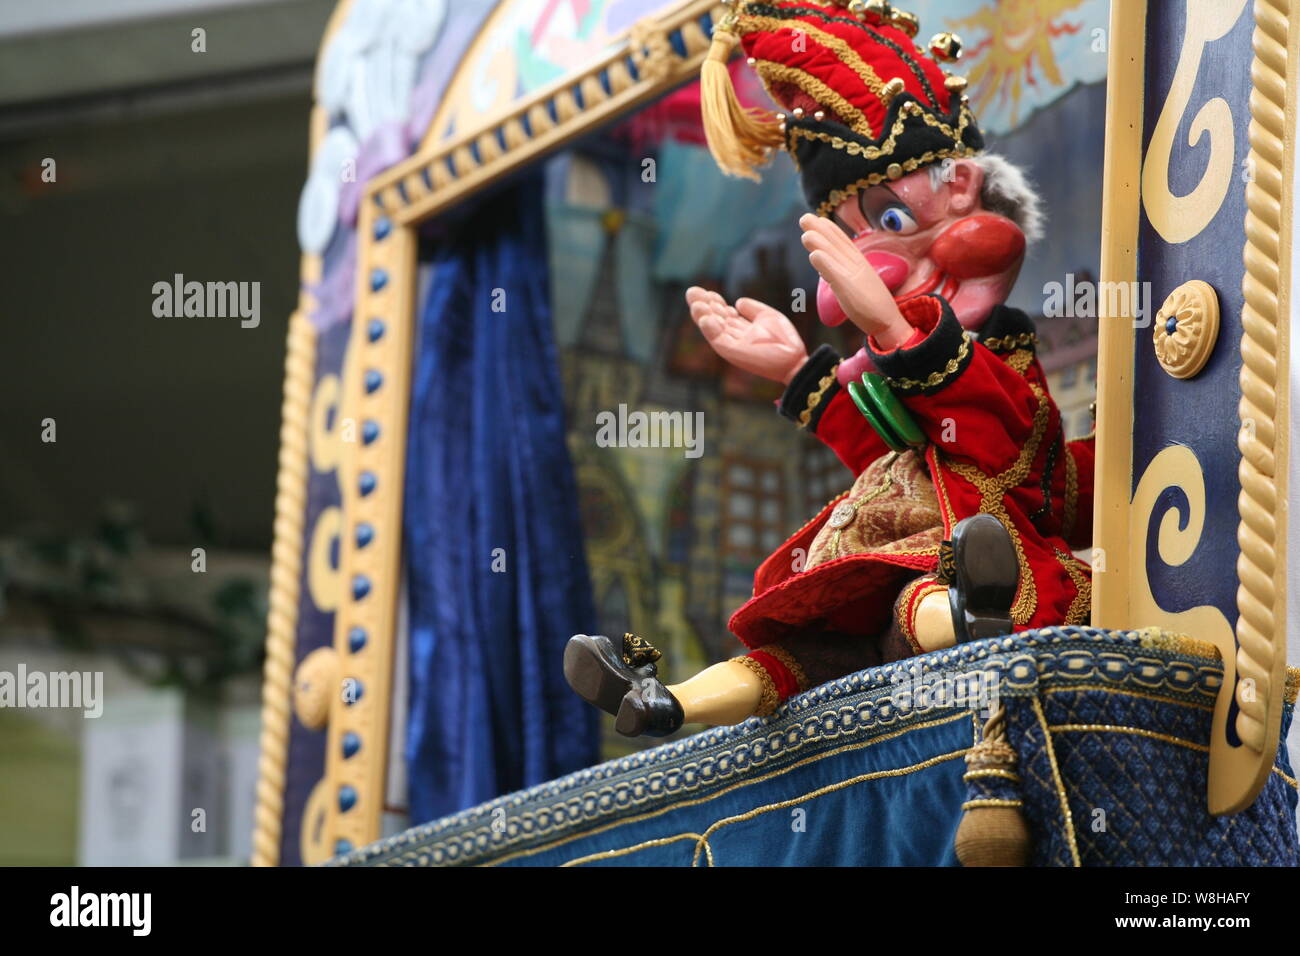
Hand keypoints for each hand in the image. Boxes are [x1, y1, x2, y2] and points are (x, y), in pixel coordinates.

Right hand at [685, 287, 807, 383]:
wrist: (795, 359)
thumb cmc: (785, 340)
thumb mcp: (767, 316)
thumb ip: (752, 308)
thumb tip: (737, 301)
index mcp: (741, 329)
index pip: (722, 313)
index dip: (714, 302)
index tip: (707, 291)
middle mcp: (734, 336)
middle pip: (713, 318)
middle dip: (702, 305)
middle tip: (692, 291)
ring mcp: (732, 345)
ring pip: (711, 329)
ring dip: (702, 315)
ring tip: (696, 303)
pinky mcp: (733, 352)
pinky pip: (718, 341)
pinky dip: (710, 329)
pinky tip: (705, 318)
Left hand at [799, 213, 910, 348]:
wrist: (889, 321)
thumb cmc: (872, 305)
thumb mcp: (854, 285)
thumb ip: (841, 274)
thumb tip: (826, 266)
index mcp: (859, 263)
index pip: (842, 243)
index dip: (829, 230)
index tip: (818, 219)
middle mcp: (856, 265)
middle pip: (836, 244)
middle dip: (820, 230)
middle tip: (804, 218)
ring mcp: (853, 276)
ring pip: (833, 255)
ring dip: (819, 242)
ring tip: (805, 232)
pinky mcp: (849, 289)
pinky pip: (835, 273)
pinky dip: (825, 263)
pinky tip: (814, 255)